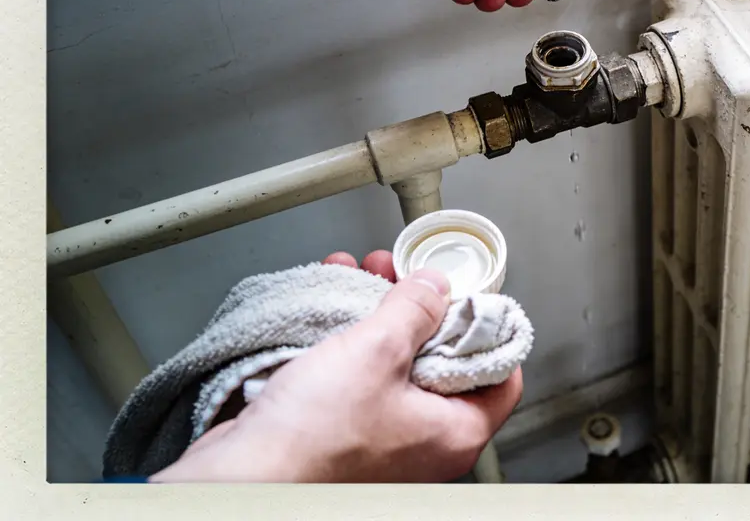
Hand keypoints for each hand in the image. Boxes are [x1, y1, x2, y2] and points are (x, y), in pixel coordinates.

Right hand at [150, 250, 522, 482]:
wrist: (241, 479)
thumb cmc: (311, 442)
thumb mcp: (377, 351)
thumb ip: (415, 310)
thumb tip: (436, 287)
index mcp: (454, 433)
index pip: (502, 375)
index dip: (487, 328)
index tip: (468, 296)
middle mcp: (425, 443)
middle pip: (445, 359)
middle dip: (420, 309)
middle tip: (404, 277)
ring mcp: (384, 439)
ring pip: (397, 362)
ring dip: (379, 314)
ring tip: (362, 276)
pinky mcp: (345, 431)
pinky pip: (360, 375)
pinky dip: (350, 337)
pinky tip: (332, 303)